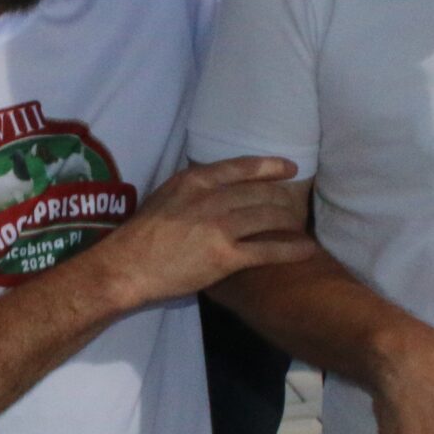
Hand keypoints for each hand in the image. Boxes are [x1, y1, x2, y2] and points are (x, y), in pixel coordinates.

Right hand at [94, 156, 315, 311]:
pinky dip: (291, 249)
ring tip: (299, 226)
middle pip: (259, 193)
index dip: (270, 166)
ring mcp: (220, 226)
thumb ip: (193, 190)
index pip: (241, 167)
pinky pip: (268, 250)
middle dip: (282, 198)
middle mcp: (212, 199)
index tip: (289, 168)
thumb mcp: (165, 197)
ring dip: (288, 222)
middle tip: (294, 205)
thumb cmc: (141, 235)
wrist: (128, 267)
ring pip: (268, 217)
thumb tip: (216, 188)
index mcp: (195, 181)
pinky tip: (306, 250)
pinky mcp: (226, 256)